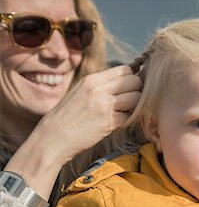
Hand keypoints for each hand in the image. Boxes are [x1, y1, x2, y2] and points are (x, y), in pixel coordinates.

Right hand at [4, 65, 141, 199]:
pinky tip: (116, 122)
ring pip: (136, 98)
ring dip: (134, 106)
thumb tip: (127, 80)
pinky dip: (127, 120)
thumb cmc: (68, 116)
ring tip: (122, 111)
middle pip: (135, 81)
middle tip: (129, 100)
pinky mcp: (110, 123)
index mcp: (92, 80)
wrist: (53, 137)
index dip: (132, 77)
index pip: (125, 69)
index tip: (130, 86)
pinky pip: (130, 116)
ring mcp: (105, 106)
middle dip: (136, 90)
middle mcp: (99, 90)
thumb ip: (102, 85)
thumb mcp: (80, 91)